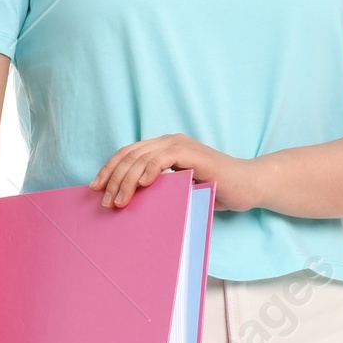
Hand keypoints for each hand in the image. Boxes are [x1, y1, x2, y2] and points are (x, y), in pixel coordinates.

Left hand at [92, 135, 261, 211]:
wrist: (247, 186)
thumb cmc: (215, 190)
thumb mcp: (179, 189)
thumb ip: (158, 188)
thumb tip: (128, 201)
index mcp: (163, 148)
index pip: (128, 154)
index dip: (109, 169)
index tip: (95, 188)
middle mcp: (169, 141)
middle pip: (130, 155)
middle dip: (112, 178)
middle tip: (104, 201)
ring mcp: (180, 145)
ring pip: (142, 158)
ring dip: (126, 180)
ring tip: (118, 202)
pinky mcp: (192, 153)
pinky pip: (163, 159)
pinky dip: (149, 171)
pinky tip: (141, 185)